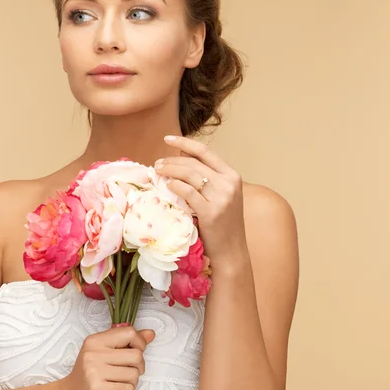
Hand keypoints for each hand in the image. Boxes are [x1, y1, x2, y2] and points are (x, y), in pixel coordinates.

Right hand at [62, 326, 155, 389]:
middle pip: (136, 355)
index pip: (129, 332)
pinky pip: (128, 389)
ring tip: (122, 385)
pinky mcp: (97, 388)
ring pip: (134, 374)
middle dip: (139, 367)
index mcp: (96, 340)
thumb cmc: (89, 374)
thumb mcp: (104, 353)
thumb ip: (127, 342)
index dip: (140, 343)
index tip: (135, 353)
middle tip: (129, 373)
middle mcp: (94, 352)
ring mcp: (94, 370)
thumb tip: (151, 333)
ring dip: (133, 383)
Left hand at [155, 135, 246, 267]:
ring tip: (158, 172)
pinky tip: (167, 186)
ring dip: (170, 170)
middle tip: (157, 164)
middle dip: (172, 160)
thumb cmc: (223, 223)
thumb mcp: (221, 195)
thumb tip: (181, 156)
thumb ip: (206, 176)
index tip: (167, 138)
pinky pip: (187, 191)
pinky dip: (174, 185)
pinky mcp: (211, 211)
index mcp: (232, 175)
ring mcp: (221, 197)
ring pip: (189, 174)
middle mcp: (229, 183)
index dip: (185, 142)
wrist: (232, 251)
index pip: (205, 151)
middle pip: (194, 163)